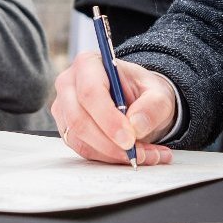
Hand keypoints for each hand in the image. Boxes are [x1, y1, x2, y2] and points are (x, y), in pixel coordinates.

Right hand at [49, 52, 176, 165]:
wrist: (138, 102)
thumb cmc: (143, 92)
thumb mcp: (158, 94)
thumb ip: (152, 106)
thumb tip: (136, 125)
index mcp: (89, 64)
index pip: (90, 92)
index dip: (108, 118)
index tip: (129, 138)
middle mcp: (69, 84)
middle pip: (79, 119)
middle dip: (109, 142)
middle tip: (137, 153)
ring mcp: (64, 109)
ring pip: (79, 139)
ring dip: (112, 154)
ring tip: (144, 155)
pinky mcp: (67, 130)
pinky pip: (83, 150)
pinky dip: (108, 158)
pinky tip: (132, 156)